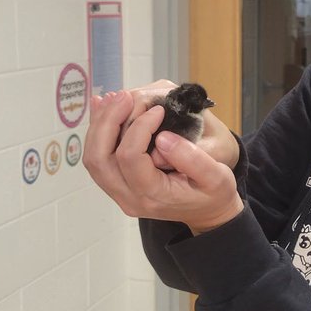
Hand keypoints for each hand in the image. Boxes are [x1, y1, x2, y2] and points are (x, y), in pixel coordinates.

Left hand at [83, 90, 242, 233]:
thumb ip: (193, 159)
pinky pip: (98, 159)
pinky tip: (103, 108)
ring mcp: (120, 193)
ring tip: (113, 99)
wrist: (208, 213)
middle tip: (124, 97)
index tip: (158, 110)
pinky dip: (98, 132)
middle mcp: (130, 198)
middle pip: (100, 158)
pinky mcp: (118, 185)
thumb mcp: (217, 177)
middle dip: (108, 121)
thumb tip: (162, 137)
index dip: (139, 127)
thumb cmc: (214, 194)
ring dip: (99, 125)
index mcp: (154, 195)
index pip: (130, 157)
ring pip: (93, 158)